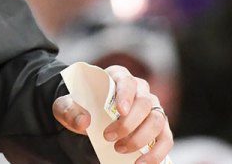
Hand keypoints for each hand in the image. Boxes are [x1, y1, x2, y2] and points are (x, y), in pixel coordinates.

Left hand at [52, 65, 172, 163]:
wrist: (88, 119)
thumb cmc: (80, 107)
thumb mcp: (66, 106)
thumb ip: (69, 111)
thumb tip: (84, 121)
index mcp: (118, 77)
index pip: (127, 81)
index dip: (126, 95)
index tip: (121, 111)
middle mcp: (140, 90)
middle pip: (145, 103)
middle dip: (128, 123)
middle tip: (108, 138)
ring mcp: (152, 109)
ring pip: (158, 121)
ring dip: (141, 138)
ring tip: (119, 150)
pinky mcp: (159, 128)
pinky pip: (166, 140)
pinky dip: (156, 153)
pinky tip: (141, 163)